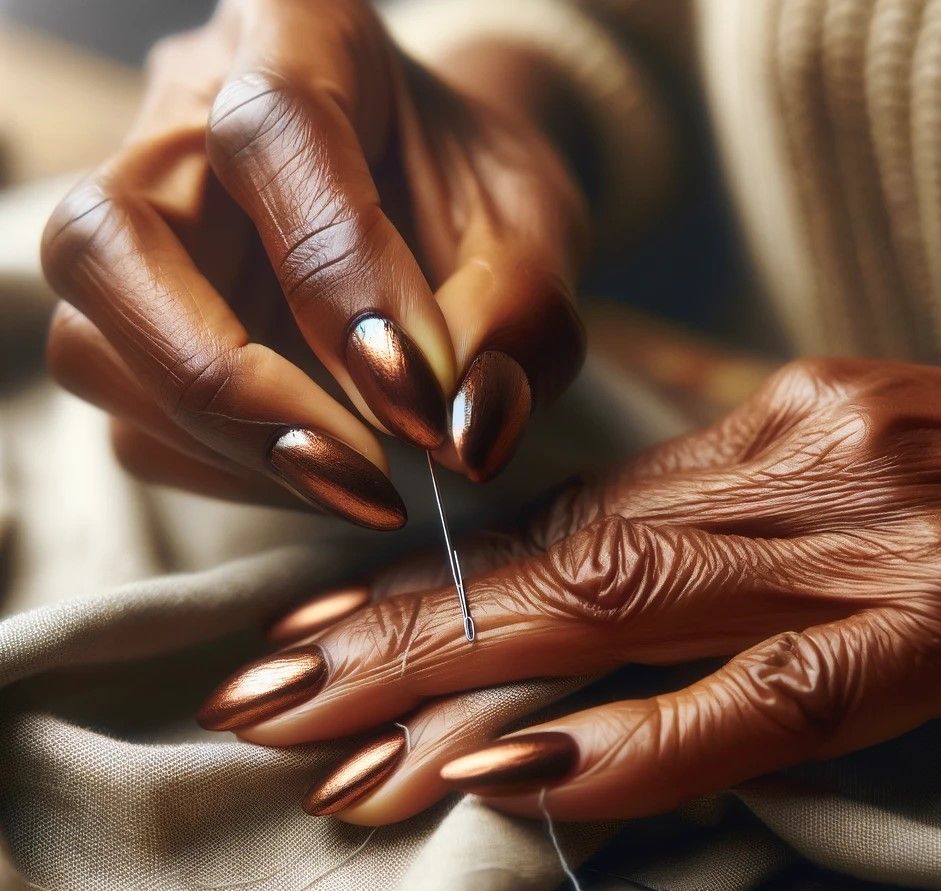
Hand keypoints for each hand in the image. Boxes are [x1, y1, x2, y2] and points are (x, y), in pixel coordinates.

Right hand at [42, 0, 586, 523]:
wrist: (441, 204)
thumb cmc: (481, 199)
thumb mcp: (535, 236)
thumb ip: (520, 318)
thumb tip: (468, 438)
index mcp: (299, 35)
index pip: (273, 134)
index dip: (341, 275)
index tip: (422, 398)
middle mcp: (184, 117)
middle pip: (111, 241)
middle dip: (228, 383)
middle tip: (355, 471)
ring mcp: (142, 224)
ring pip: (93, 345)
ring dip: (229, 445)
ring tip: (357, 484)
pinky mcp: (137, 325)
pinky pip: (134, 422)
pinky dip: (228, 470)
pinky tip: (322, 467)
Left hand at [197, 359, 940, 820]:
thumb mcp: (841, 461)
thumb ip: (712, 515)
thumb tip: (570, 571)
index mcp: (762, 436)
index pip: (558, 523)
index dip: (426, 586)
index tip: (308, 638)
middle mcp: (785, 477)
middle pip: (554, 568)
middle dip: (393, 644)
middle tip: (266, 701)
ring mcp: (852, 550)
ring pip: (619, 619)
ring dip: (462, 697)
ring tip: (338, 756)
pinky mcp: (923, 628)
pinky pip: (759, 698)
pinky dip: (629, 742)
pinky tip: (511, 779)